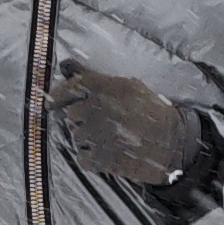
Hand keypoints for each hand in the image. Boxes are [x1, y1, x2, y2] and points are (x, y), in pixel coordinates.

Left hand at [53, 62, 204, 189]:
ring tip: (109, 139)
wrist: (173, 143)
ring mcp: (100, 136)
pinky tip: (107, 153)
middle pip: (72, 115)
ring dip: (88, 138)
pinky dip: (91, 158)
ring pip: (77, 137)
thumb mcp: (131, 87)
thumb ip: (97, 78)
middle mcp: (100, 110)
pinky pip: (83, 158)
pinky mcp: (103, 158)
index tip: (50, 102)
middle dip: (82, 119)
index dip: (59, 94)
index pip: (73, 86)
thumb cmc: (153, 113)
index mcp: (109, 89)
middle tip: (100, 123)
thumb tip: (68, 66)